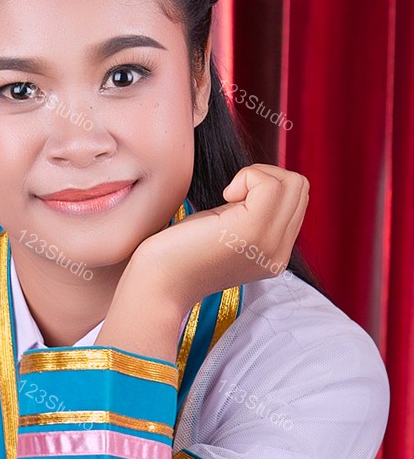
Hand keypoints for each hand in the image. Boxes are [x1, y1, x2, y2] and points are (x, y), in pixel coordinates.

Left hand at [95, 165, 308, 360]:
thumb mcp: (227, 228)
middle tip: (231, 195)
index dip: (267, 185)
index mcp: (276, 253)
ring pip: (292, 183)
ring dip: (257, 175)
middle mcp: (280, 253)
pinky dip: (247, 176)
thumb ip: (253, 213)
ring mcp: (270, 244)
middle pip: (300, 187)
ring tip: (228, 197)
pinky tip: (224, 196)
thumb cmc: (181, 250)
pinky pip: (269, 184)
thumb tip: (266, 179)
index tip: (234, 200)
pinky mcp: (252, 231)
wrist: (158, 282)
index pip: (298, 199)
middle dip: (265, 176)